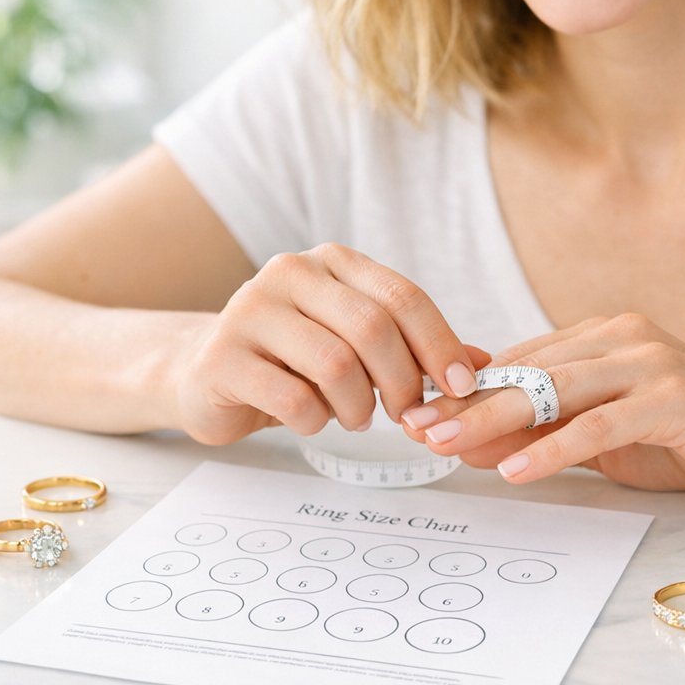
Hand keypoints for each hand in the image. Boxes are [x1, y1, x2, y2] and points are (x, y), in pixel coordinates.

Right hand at [173, 243, 487, 444]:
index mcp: (333, 263)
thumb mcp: (357, 346)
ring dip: (359, 406)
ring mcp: (250, 311)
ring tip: (357, 418)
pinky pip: (292, 398)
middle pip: (372, 327)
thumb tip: (480, 363)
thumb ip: (414, 348)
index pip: (402, 296)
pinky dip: (316, 421)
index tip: (463, 387)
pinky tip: (313, 420)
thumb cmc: (295, 359)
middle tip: (408, 414)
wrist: (204, 372)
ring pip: (335, 363)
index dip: (440, 344)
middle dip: (404, 381)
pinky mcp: (221, 357)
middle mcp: (290, 273)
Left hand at [401, 315, 684, 500]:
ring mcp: (648, 362)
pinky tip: (513, 469)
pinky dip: (552, 448)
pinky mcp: (672, 397)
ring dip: (491, 421)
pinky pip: (598, 425)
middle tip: (414, 426)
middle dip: (464, 402)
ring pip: (552, 392)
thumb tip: (476, 442)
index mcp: (603, 334)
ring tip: (444, 445)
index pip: (521, 362)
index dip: (467, 390)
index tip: (422, 414)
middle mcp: (621, 336)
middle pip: (526, 372)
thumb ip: (553, 429)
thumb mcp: (613, 432)